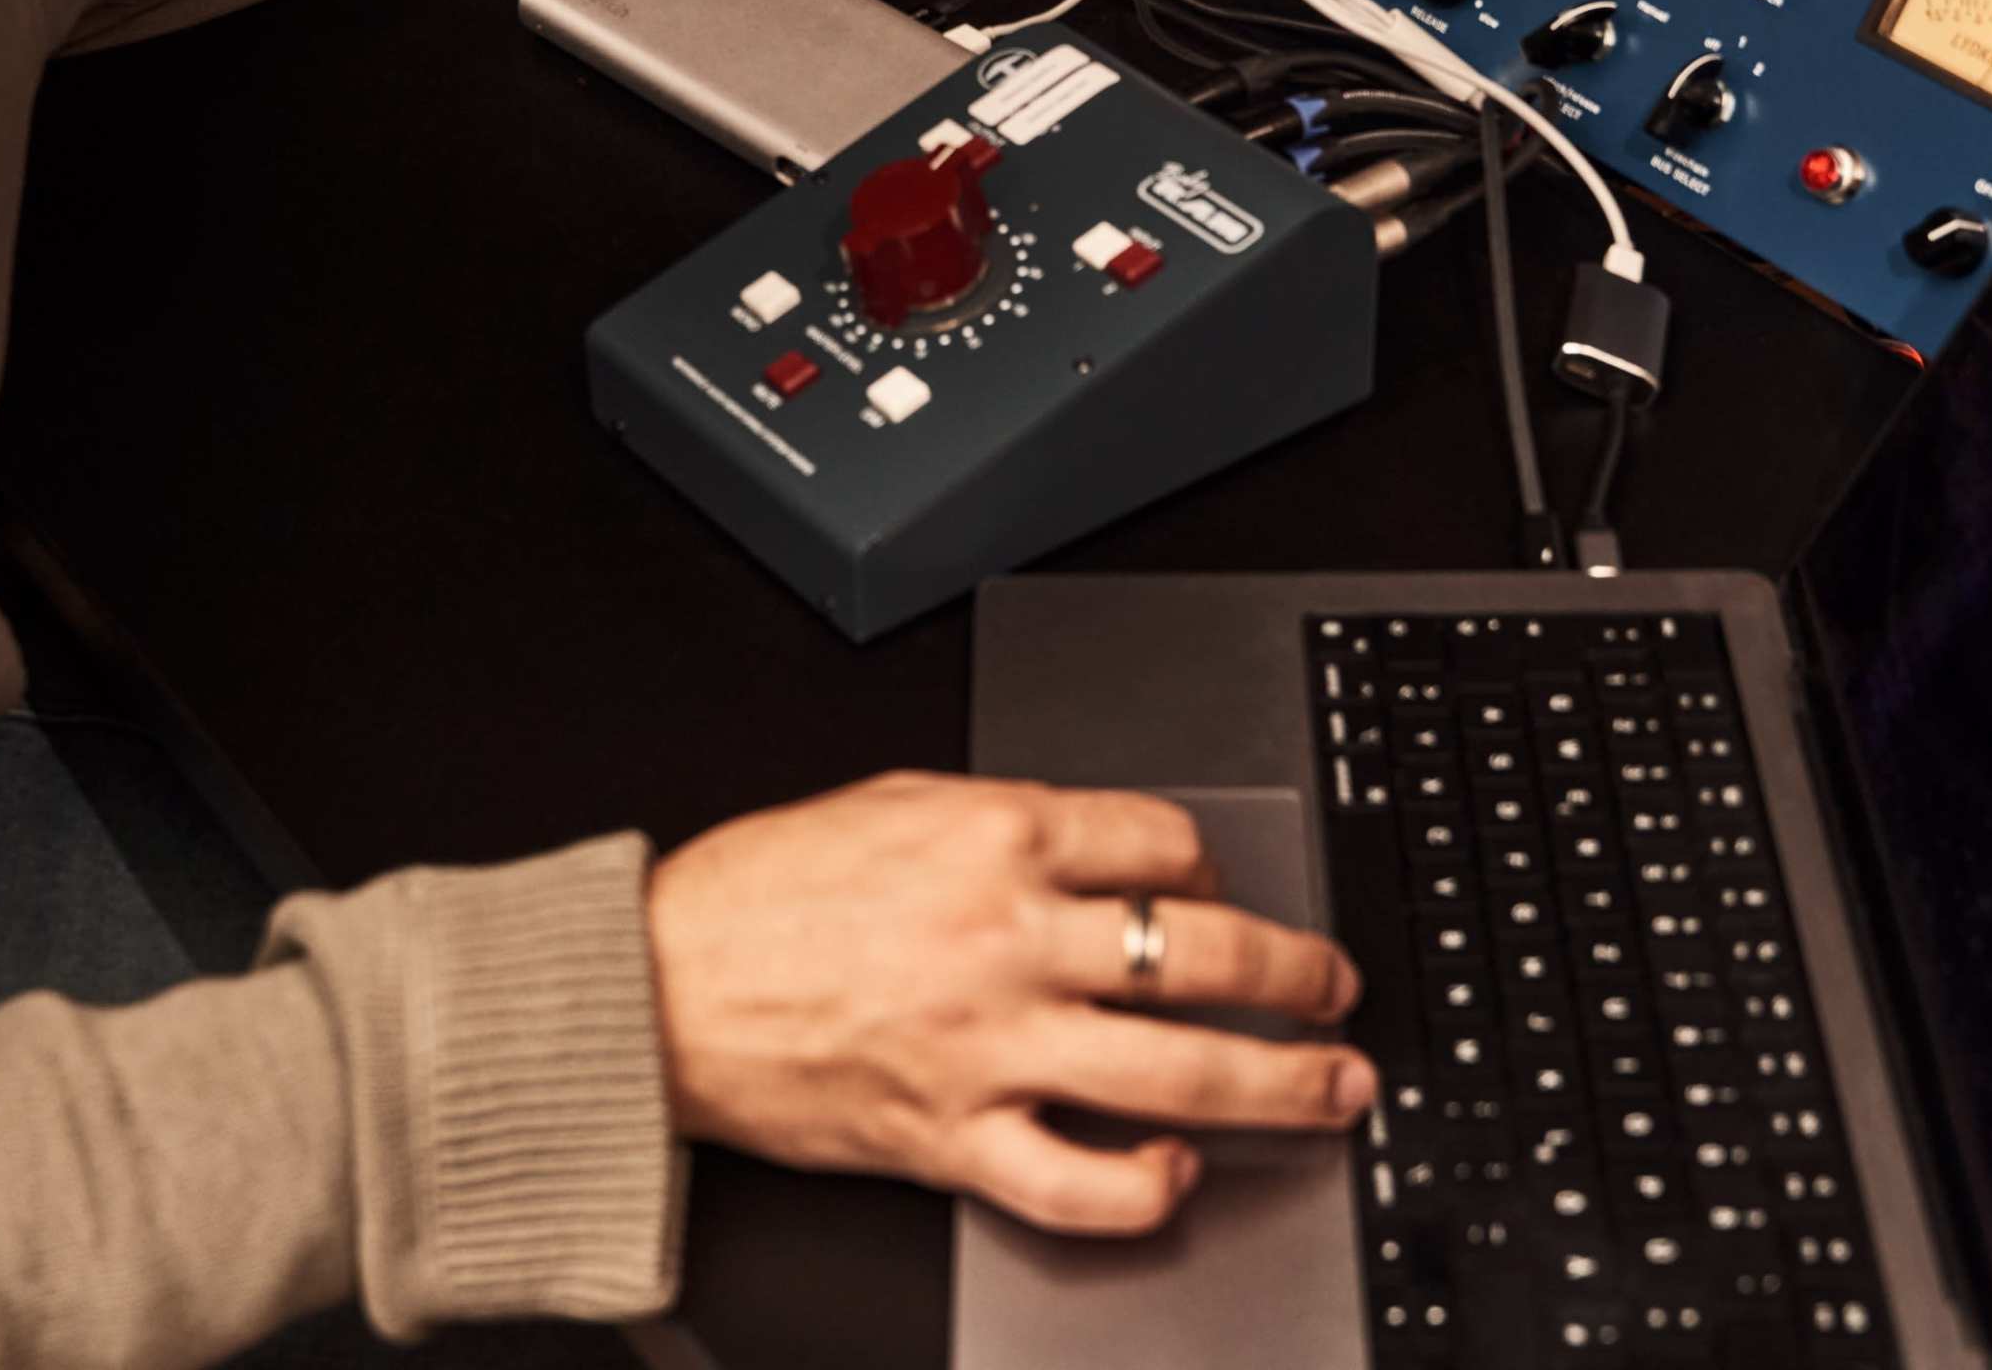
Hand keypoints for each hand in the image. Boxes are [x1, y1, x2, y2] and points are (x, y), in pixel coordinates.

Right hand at [644, 771, 1369, 1236]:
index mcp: (996, 837)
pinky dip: (1147, 1189)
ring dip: (1283, 1081)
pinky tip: (1179, 1175)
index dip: (1216, 862)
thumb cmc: (759, 895)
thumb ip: (1004, 820)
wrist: (655, 986)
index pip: (1166, 841)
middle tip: (1336, 984)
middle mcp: (1010, 938)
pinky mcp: (954, 1137)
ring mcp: (991, 1046)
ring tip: (1333, 1084)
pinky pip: (1080, 1182)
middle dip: (1303, 972)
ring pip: (1182, 1068)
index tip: (1223, 886)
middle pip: (1211, 951)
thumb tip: (1104, 845)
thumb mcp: (893, 802)